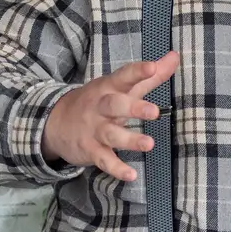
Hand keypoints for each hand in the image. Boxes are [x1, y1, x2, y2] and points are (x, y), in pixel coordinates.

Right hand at [42, 54, 180, 182]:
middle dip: (133, 108)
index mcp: (109, 88)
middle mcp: (101, 107)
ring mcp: (94, 129)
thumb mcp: (122, 86)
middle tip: (154, 111)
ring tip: (149, 144)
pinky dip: (116, 168)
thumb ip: (150, 76)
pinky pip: (103, 160)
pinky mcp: (90, 150)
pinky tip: (130, 175)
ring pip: (111, 134)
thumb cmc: (99, 101)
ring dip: (129, 140)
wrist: (55, 122)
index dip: (137, 72)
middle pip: (115, 105)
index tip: (151, 67)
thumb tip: (175, 56)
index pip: (123, 77)